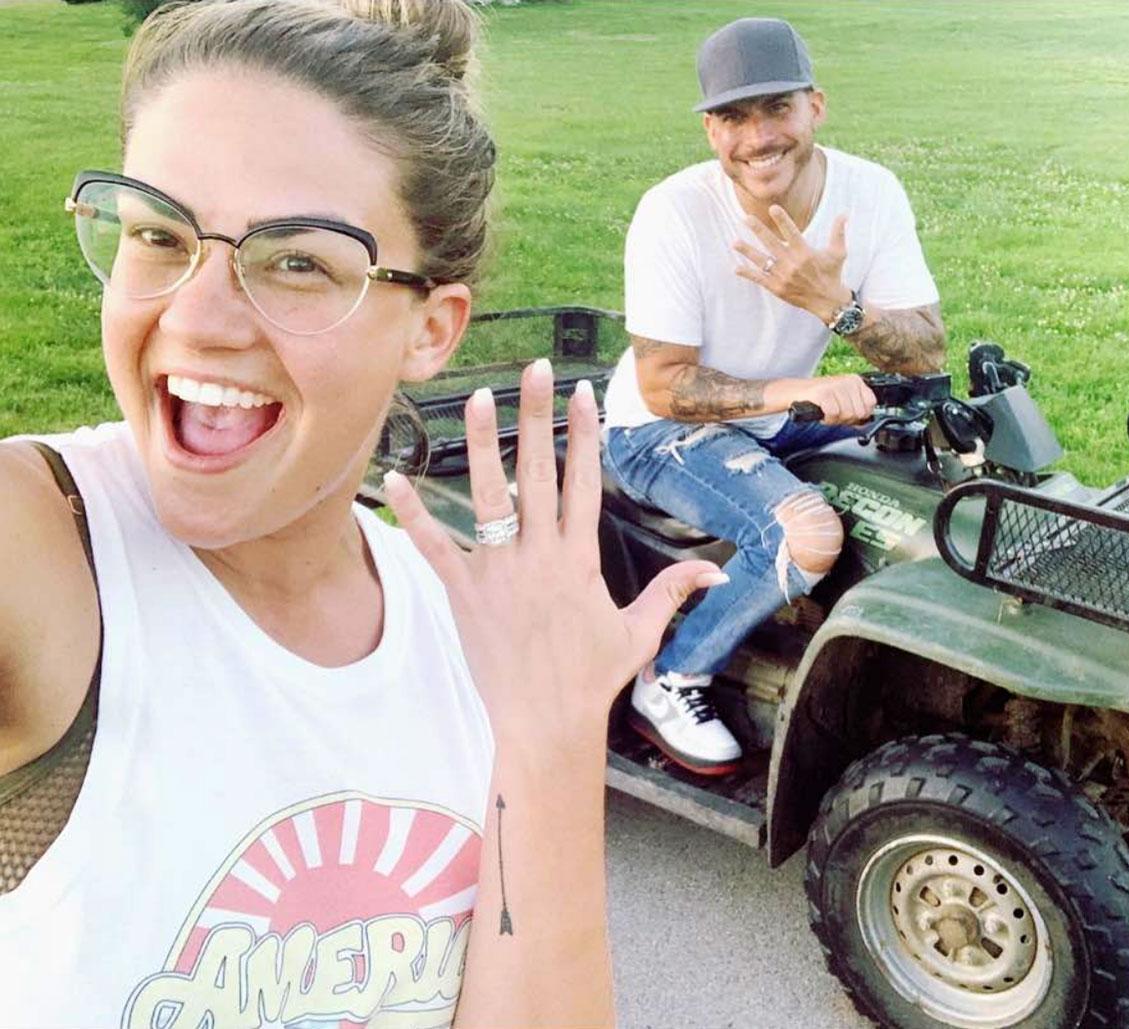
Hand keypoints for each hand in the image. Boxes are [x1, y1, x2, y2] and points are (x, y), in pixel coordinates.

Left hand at [384, 359, 727, 750]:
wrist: (547, 722)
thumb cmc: (593, 678)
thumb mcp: (640, 633)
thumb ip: (672, 592)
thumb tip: (714, 571)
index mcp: (581, 559)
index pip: (584, 482)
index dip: (584, 434)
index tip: (581, 393)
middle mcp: (540, 556)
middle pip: (539, 473)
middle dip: (538, 417)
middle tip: (535, 370)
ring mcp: (500, 572)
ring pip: (488, 497)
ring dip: (480, 445)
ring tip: (476, 397)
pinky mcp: (464, 594)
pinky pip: (436, 547)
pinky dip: (414, 514)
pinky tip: (394, 478)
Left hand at [733, 206, 851, 323]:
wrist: (828, 302)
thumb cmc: (833, 274)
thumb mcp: (838, 253)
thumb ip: (838, 232)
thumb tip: (844, 214)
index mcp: (805, 253)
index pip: (792, 232)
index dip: (782, 220)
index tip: (772, 208)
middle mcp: (792, 264)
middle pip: (772, 244)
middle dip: (758, 230)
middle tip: (746, 219)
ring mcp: (783, 277)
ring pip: (762, 261)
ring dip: (747, 251)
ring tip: (734, 242)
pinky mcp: (777, 288)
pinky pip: (760, 279)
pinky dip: (748, 274)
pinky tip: (736, 268)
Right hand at [790, 374, 876, 425]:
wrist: (798, 392)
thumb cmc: (822, 398)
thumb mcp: (844, 401)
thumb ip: (857, 410)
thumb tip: (865, 423)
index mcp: (856, 380)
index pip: (871, 403)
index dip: (860, 414)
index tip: (848, 413)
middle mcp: (849, 380)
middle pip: (859, 412)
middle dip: (846, 419)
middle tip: (835, 413)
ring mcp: (837, 385)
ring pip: (847, 414)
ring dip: (835, 419)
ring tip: (828, 412)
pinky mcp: (824, 392)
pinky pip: (833, 414)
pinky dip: (827, 418)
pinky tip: (822, 413)